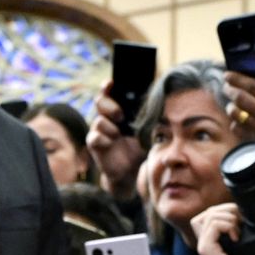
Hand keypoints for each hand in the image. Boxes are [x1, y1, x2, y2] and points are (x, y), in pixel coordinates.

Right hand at [88, 80, 144, 200]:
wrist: (131, 170)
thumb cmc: (139, 147)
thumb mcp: (147, 129)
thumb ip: (148, 116)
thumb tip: (160, 101)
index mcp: (118, 110)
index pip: (109, 92)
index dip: (107, 86)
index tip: (111, 84)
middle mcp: (106, 118)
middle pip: (99, 101)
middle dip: (110, 106)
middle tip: (121, 115)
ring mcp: (99, 131)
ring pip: (98, 121)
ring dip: (110, 127)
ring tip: (119, 135)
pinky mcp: (94, 144)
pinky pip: (94, 137)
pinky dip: (104, 139)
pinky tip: (112, 143)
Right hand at [192, 202, 254, 254]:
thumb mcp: (245, 245)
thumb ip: (240, 229)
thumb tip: (245, 212)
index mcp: (210, 241)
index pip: (207, 215)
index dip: (222, 210)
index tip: (239, 220)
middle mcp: (203, 243)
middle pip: (207, 212)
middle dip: (227, 210)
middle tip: (241, 222)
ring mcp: (202, 246)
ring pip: (210, 215)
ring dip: (229, 218)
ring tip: (239, 232)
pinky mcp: (206, 249)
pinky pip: (214, 225)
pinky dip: (228, 226)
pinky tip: (236, 237)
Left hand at [224, 67, 254, 147]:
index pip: (253, 85)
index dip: (237, 78)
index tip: (228, 74)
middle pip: (241, 98)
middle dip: (230, 90)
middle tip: (227, 86)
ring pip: (236, 114)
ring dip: (231, 106)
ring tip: (232, 103)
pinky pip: (238, 128)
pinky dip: (235, 122)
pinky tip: (239, 118)